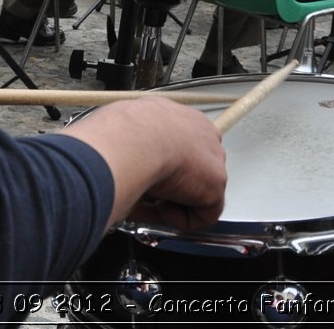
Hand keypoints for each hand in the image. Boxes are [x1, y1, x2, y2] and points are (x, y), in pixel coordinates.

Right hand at [66, 98, 225, 229]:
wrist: (129, 141)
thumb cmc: (117, 133)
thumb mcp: (120, 128)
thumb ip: (130, 142)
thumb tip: (119, 156)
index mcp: (176, 115)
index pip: (178, 143)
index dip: (160, 165)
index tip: (142, 176)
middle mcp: (200, 130)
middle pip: (190, 168)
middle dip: (168, 185)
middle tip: (142, 192)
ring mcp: (212, 156)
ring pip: (194, 192)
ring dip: (170, 201)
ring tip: (145, 198)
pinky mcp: (216, 183)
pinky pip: (201, 214)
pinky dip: (178, 218)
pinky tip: (159, 206)